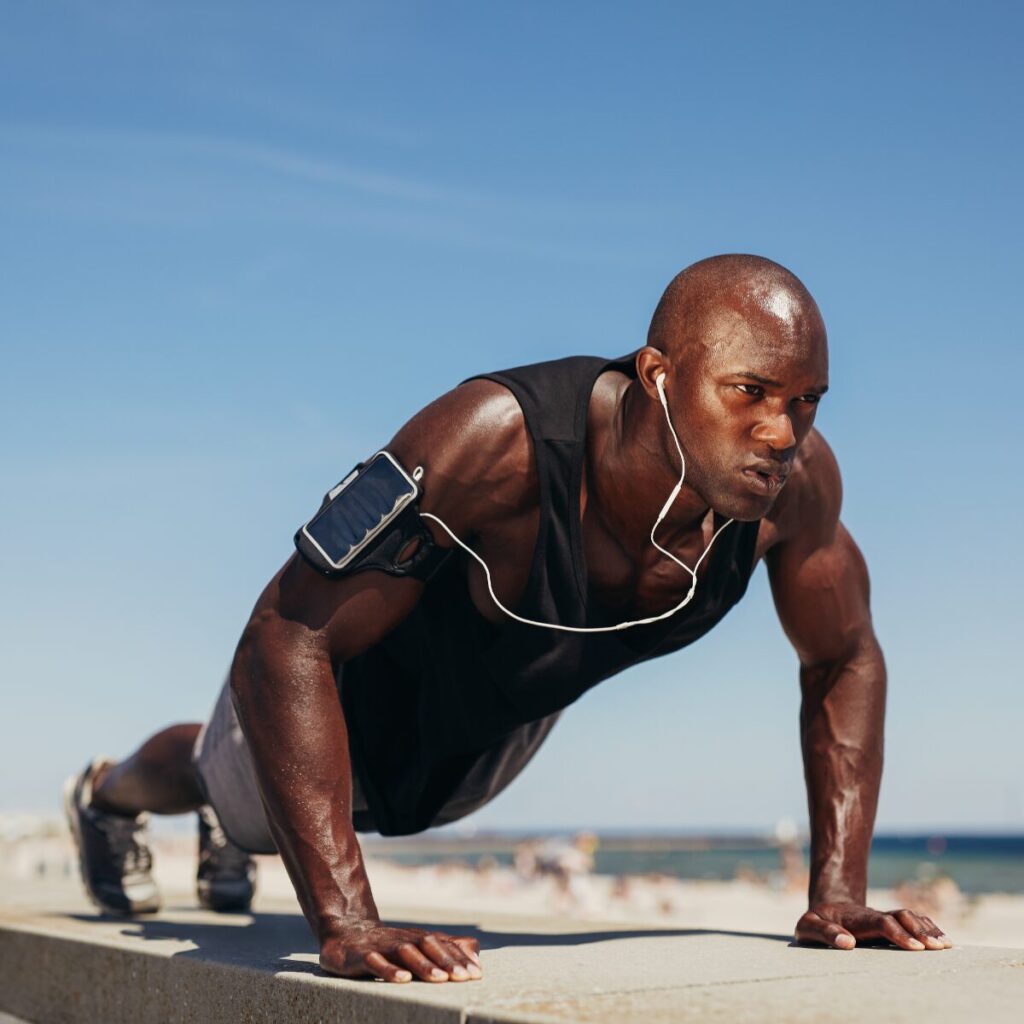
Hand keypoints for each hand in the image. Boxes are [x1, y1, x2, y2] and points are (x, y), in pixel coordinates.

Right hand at [320, 920, 482, 982]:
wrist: (347, 933)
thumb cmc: (389, 946)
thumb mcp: (418, 947)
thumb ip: (447, 949)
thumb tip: (476, 956)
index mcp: (418, 939)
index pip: (443, 945)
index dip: (460, 958)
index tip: (477, 974)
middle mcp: (403, 939)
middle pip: (428, 946)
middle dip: (447, 961)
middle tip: (464, 977)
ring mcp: (382, 946)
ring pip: (405, 952)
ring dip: (424, 965)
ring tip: (440, 979)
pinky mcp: (361, 955)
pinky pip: (375, 962)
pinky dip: (389, 970)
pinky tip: (402, 979)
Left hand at [795, 902, 952, 950]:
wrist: (825, 909)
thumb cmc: (815, 922)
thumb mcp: (808, 926)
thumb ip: (825, 933)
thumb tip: (847, 943)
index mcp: (856, 919)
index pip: (881, 922)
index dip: (898, 933)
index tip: (915, 948)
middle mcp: (874, 916)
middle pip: (901, 916)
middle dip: (920, 931)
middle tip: (938, 948)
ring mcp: (884, 918)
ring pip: (910, 917)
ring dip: (928, 929)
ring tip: (947, 946)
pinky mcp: (890, 924)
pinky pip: (913, 922)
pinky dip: (929, 928)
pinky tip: (944, 940)